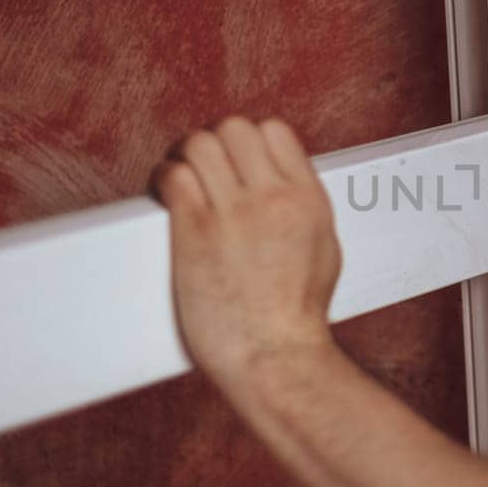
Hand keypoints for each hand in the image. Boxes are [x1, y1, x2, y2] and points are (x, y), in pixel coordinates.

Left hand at [153, 116, 341, 390]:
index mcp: (308, 199)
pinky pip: (174, 177)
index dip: (249, 139)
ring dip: (184, 155)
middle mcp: (272, 198)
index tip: (237, 160)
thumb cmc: (298, 316)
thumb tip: (285, 185)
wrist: (275, 357)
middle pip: (234, 128)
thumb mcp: (324, 249)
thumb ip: (305, 208)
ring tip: (182, 177)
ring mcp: (234, 214)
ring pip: (199, 144)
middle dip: (215, 142)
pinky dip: (163, 177)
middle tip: (205, 168)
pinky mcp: (196, 233)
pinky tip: (163, 192)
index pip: (274, 131)